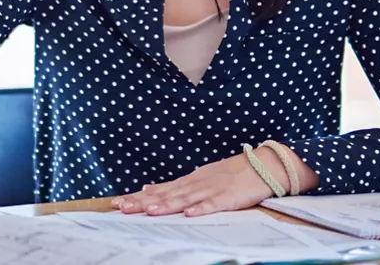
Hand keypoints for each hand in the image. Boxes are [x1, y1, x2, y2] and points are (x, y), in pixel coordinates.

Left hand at [112, 152, 278, 216]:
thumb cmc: (229, 174)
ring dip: (167, 205)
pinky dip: (201, 208)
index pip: (158, 190)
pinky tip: (189, 214)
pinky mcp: (229, 197)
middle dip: (144, 202)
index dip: (138, 197)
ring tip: (149, 211)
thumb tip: (146, 188)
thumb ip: (172, 186)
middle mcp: (195, 184)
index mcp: (187, 181)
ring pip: (185, 198)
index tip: (117, 202)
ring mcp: (211, 189)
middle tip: (123, 207)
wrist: (262, 166)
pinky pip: (213, 204)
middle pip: (166, 195)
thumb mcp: (197, 177)